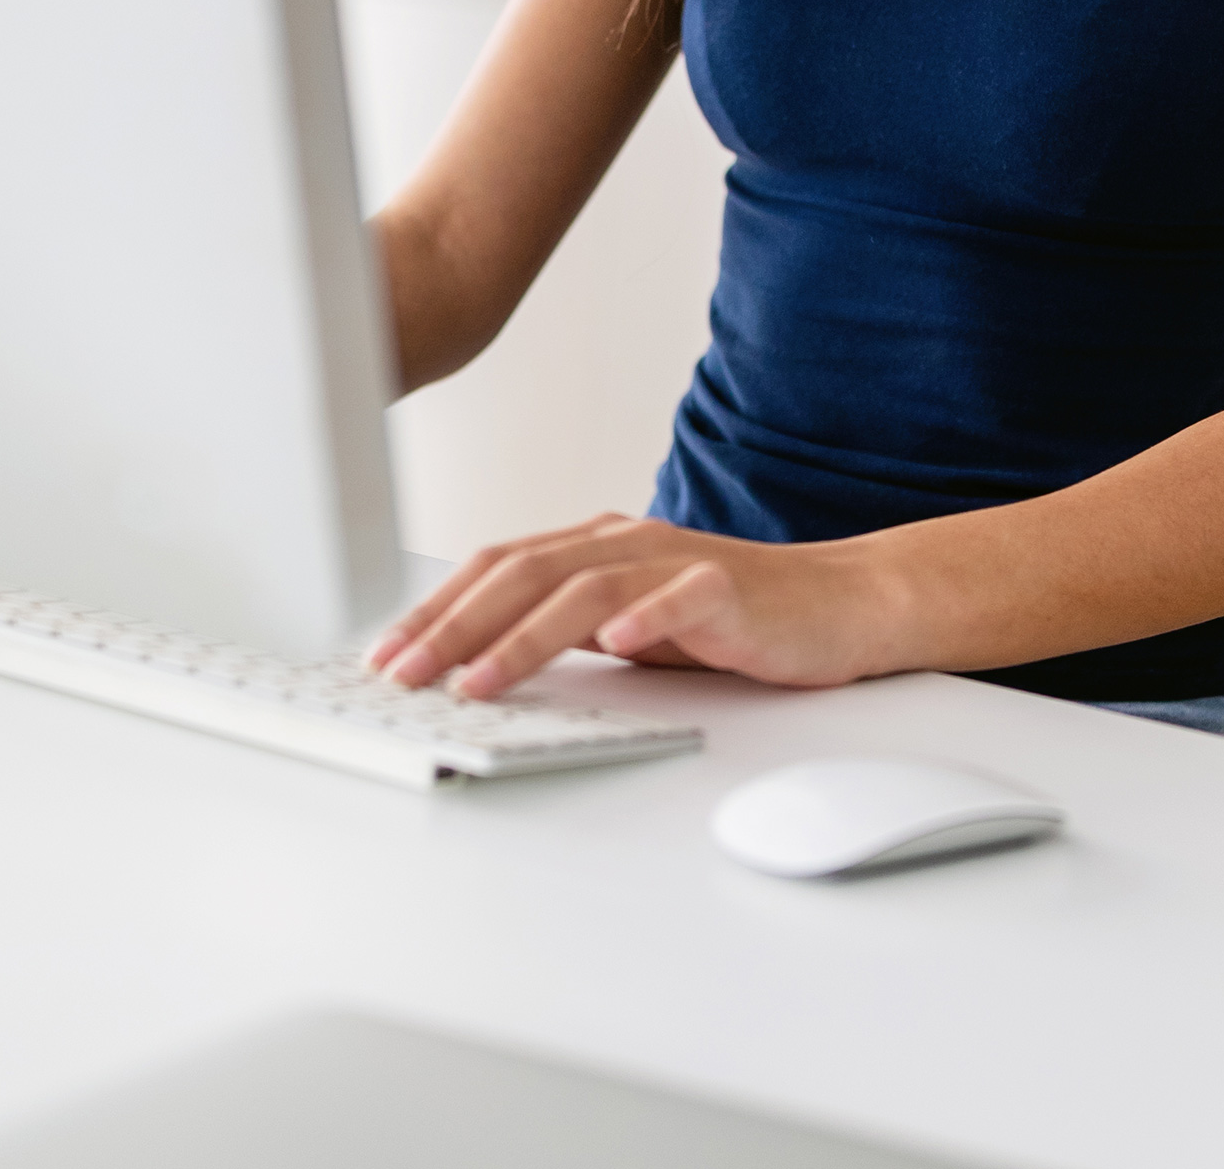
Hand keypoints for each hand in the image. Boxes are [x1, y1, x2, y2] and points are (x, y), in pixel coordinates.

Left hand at [364, 514, 895, 700]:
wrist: (838, 604)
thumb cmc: (729, 619)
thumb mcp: (631, 625)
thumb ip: (564, 631)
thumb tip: (473, 666)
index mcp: (596, 548)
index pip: (498, 567)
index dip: (436, 607)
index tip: (385, 653)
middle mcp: (627, 542)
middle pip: (523, 573)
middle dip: (452, 625)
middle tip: (402, 673)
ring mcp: (678, 560)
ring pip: (583, 587)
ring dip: (521, 637)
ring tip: (474, 680)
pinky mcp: (729, 588)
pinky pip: (680, 596)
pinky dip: (644, 617)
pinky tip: (615, 644)